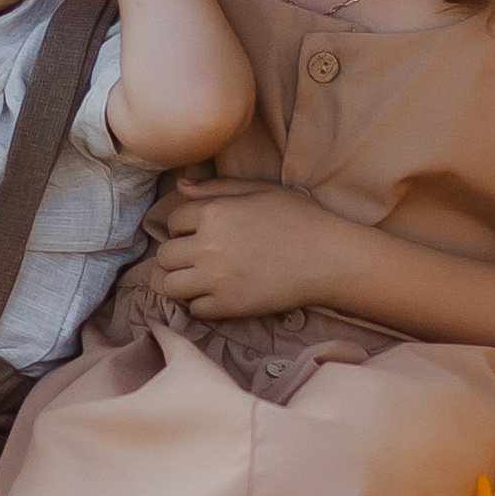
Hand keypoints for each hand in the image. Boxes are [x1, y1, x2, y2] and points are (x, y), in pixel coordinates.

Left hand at [150, 175, 362, 319]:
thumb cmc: (299, 219)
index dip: (185, 228)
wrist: (330, 258)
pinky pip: (194, 309)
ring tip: (202, 278)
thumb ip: (217, 188)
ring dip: (182, 282)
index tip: (201, 234)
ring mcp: (217, 278)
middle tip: (198, 258)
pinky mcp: (229, 305)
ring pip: (171, 286)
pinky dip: (202, 304)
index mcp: (214, 212)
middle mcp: (208, 246)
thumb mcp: (260, 190)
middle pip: (164, 256)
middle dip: (177, 256)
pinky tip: (219, 294)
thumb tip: (181, 186)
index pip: (172, 222)